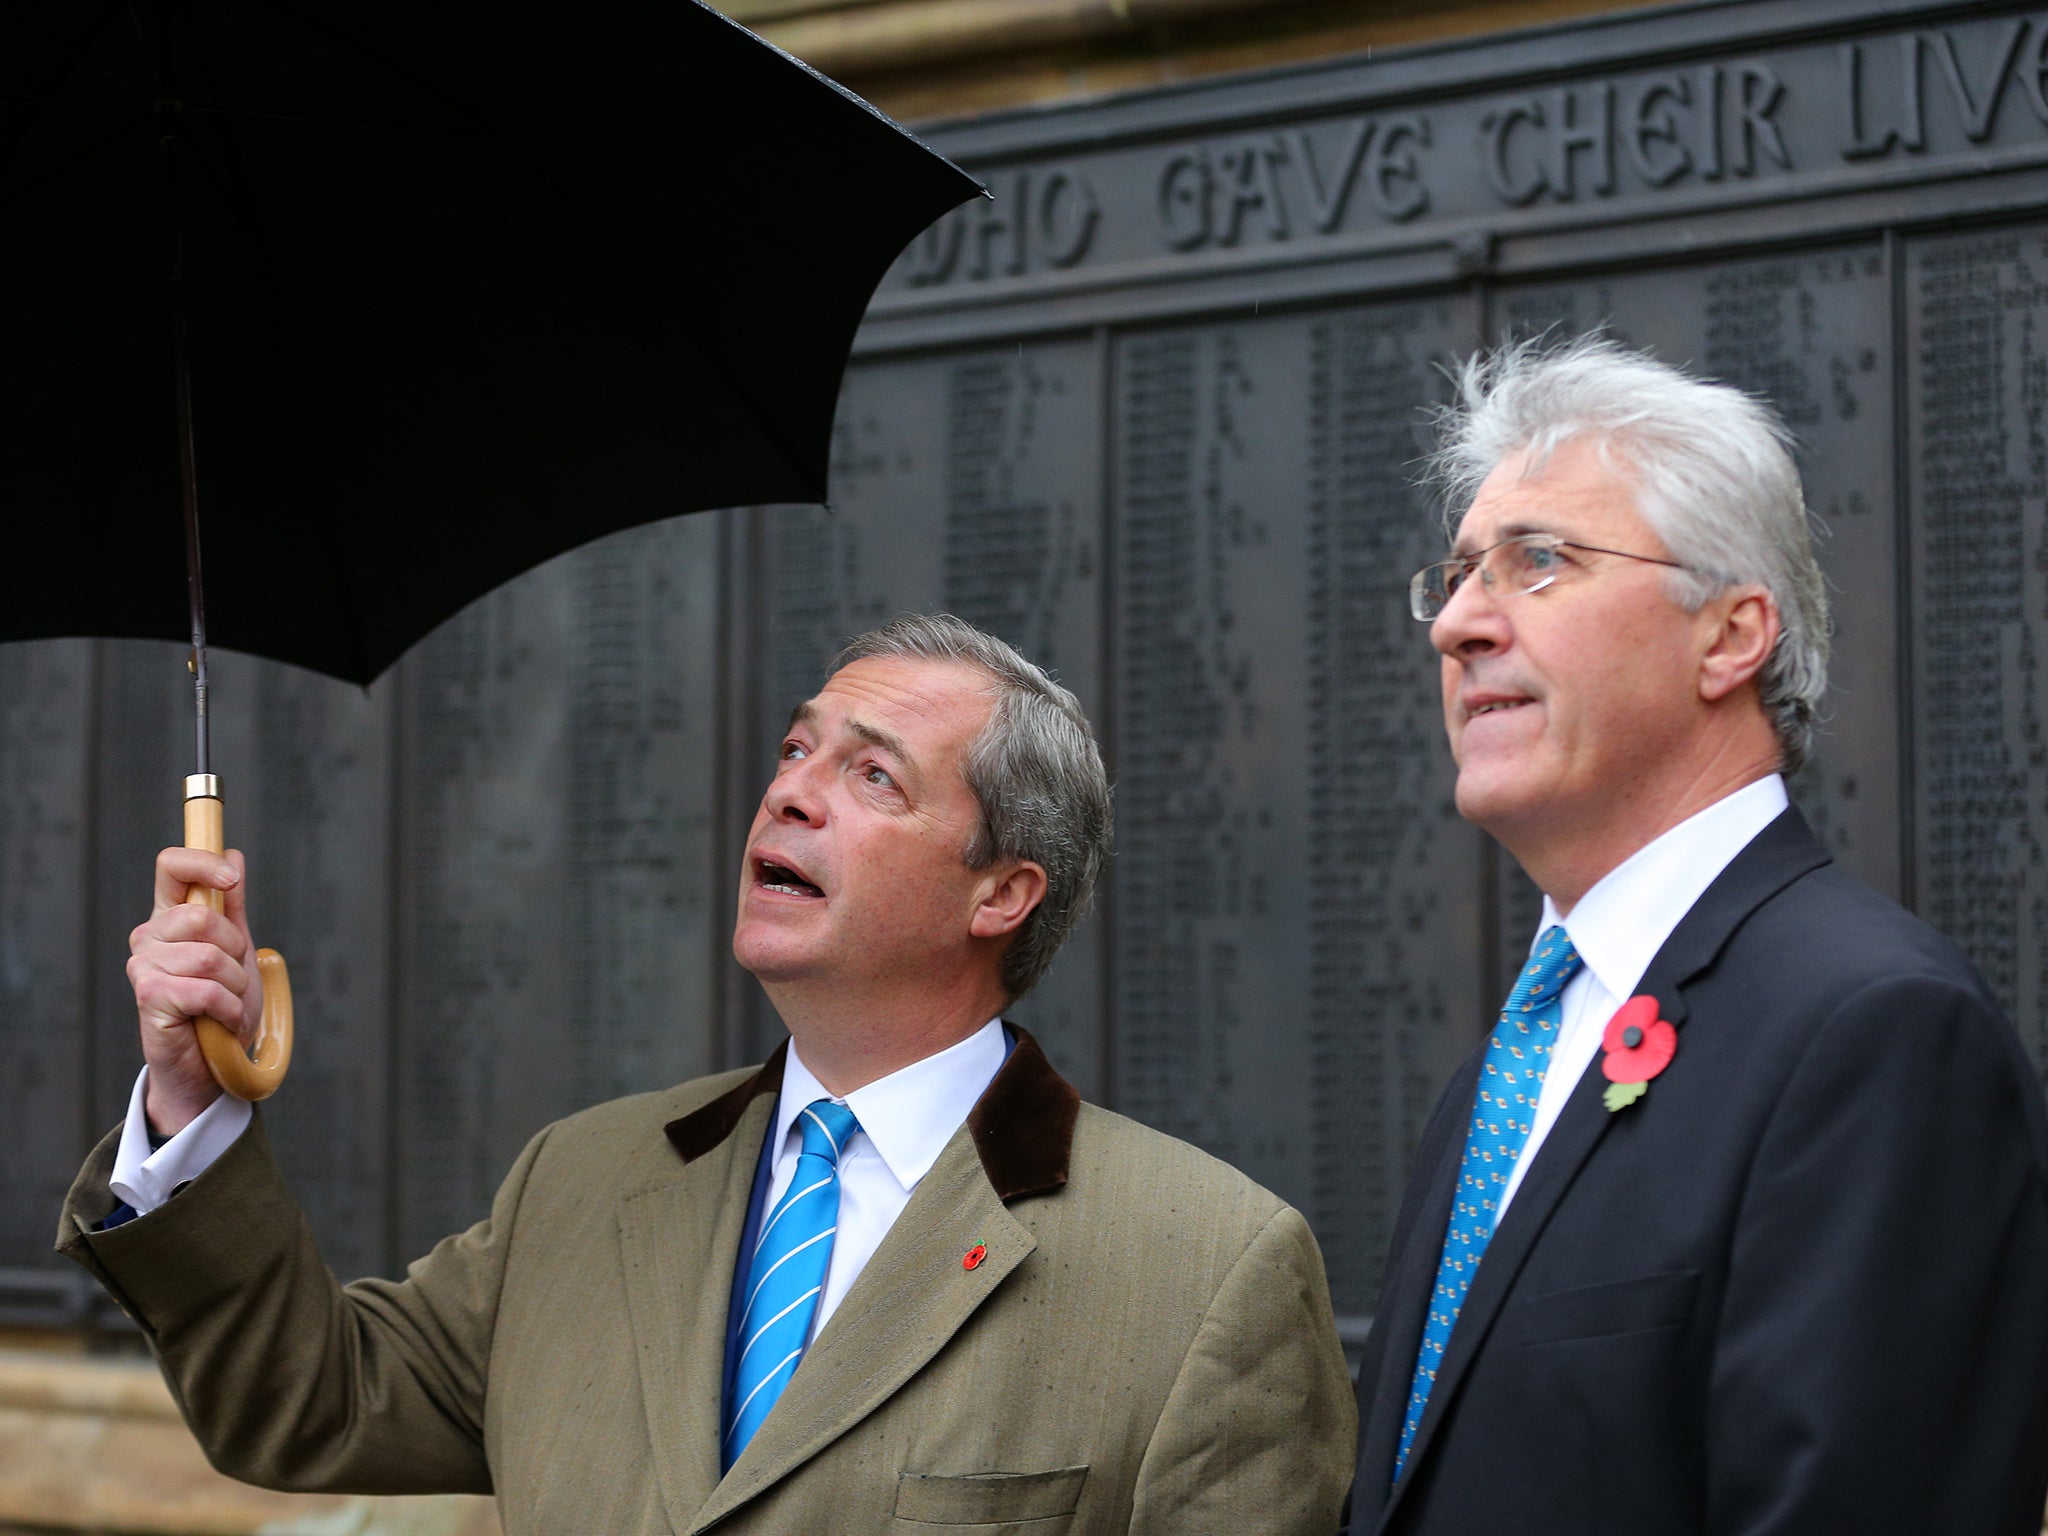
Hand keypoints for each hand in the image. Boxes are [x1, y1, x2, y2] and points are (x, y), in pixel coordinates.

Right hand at [127, 847, 264, 1136]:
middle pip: (203, 916)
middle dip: (235, 951)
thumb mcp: (236, 951)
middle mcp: (149, 936)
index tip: (231, 879)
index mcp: (169, 917)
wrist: (210, 1065)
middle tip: (233, 979)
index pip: (170, 867)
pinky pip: (205, 990)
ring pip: (210, 956)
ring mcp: (144, 966)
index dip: (202, 863)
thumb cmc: (221, 1007)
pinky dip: (228, 1008)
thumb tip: (234, 856)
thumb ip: (233, 907)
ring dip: (235, 985)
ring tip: (226, 1003)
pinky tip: (220, 1020)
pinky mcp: (148, 997)